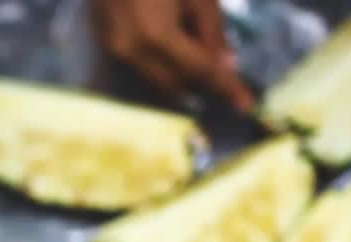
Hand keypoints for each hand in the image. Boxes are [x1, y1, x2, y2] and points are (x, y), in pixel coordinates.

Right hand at [91, 0, 254, 111]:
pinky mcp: (104, 41)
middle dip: (201, 84)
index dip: (226, 87)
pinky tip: (174, 43)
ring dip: (180, 74)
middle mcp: (132, 51)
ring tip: (199, 54)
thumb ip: (212, 30)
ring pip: (154, 78)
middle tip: (226, 77)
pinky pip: (139, 64)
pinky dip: (161, 62)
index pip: (200, 70)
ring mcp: (113, 49)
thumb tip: (225, 64)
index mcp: (157, 35)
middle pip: (174, 84)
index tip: (246, 104)